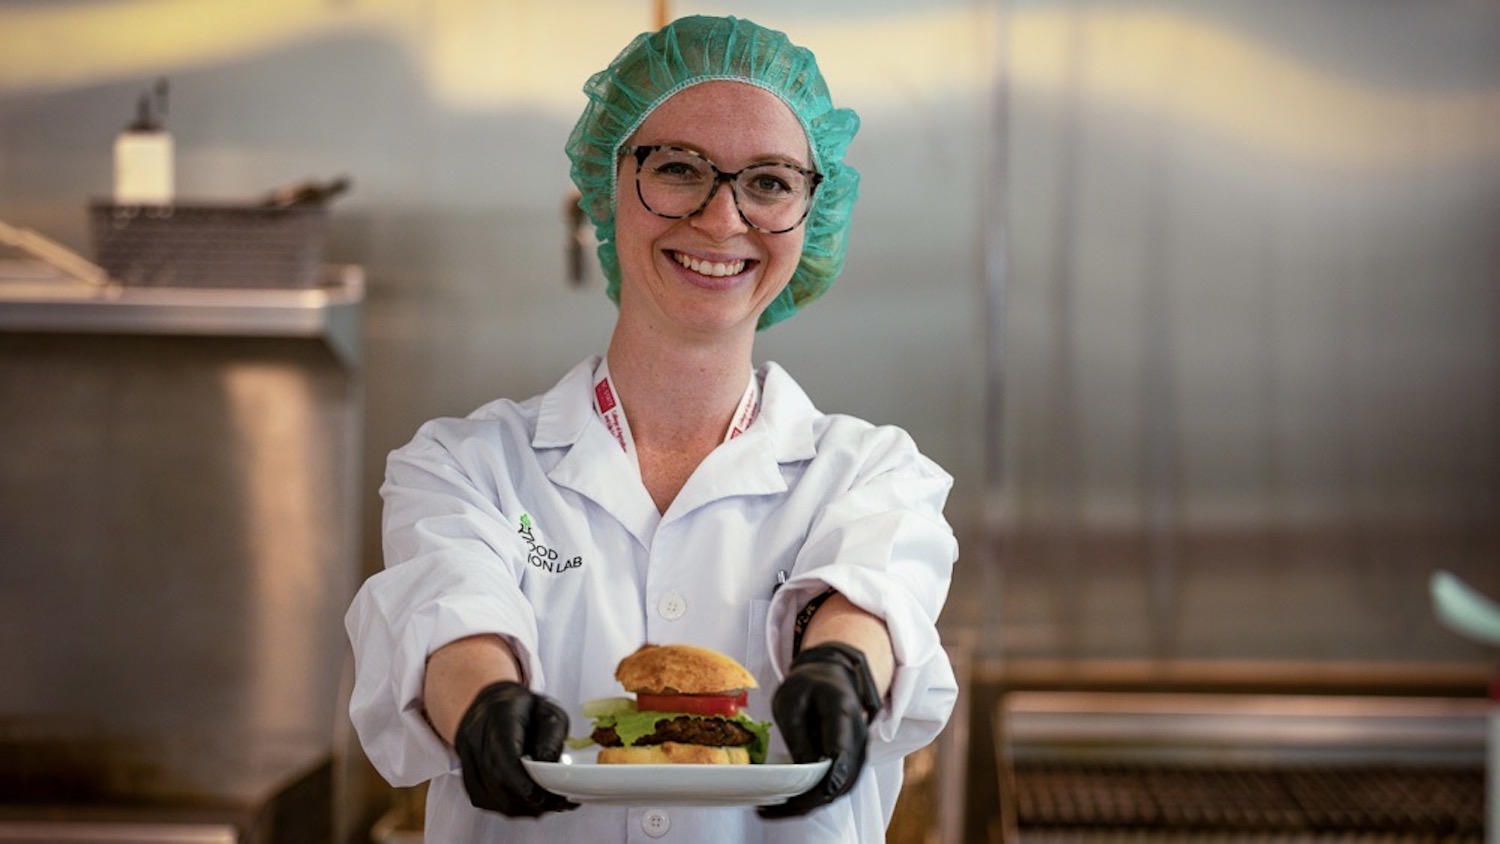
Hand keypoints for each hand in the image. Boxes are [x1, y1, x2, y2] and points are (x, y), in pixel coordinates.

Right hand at [453, 681, 579, 816]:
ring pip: (489, 795)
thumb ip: (552, 737)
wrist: (493, 703)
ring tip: (545, 804)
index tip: (543, 796)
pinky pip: (483, 799)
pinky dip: (506, 806)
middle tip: (556, 804)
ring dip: (519, 806)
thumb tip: (548, 766)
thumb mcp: (549, 712)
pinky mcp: (464, 773)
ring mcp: (466, 755)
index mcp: (499, 715)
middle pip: (496, 780)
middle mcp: (475, 736)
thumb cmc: (524, 708)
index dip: (521, 782)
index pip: (504, 755)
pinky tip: (525, 802)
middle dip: (528, 799)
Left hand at [758, 642, 882, 818]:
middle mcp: (858, 736)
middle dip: (811, 799)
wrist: (832, 677)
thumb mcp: (791, 701)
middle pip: (844, 778)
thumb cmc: (808, 685)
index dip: (834, 773)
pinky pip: (838, 785)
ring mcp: (859, 751)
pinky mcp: (852, 762)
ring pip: (842, 788)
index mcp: (842, 713)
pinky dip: (816, 798)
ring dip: (811, 804)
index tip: (822, 792)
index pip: (842, 749)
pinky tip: (789, 803)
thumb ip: (797, 734)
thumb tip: (803, 770)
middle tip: (771, 809)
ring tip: (773, 810)